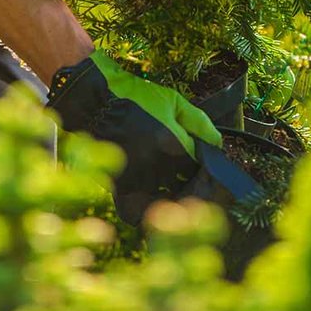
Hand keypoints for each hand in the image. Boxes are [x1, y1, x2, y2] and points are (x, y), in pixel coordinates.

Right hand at [46, 53, 222, 223]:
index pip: (201, 169)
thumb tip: (217, 142)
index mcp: (172, 144)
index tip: (207, 168)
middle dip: (195, 189)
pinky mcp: (118, 186)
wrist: (93, 101)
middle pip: (186, 191)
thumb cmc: (134, 97)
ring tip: (176, 192)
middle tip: (196, 183)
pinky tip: (152, 202)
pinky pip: (135, 212)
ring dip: (173, 201)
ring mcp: (136, 179)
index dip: (207, 172)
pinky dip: (146, 212)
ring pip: (163, 204)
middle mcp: (156, 166)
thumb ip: (198, 122)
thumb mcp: (171, 101)